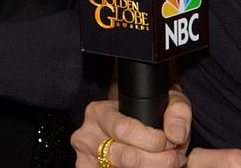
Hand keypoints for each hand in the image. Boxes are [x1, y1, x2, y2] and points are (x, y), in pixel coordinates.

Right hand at [71, 92, 190, 166]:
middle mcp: (87, 136)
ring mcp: (87, 159)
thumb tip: (175, 135)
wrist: (132, 129)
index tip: (171, 143)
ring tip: (164, 165)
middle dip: (158, 162)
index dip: (154, 141)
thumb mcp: (165, 102)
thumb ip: (177, 112)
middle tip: (175, 159)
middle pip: (126, 158)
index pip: (124, 129)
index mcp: (99, 112)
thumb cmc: (148, 115)